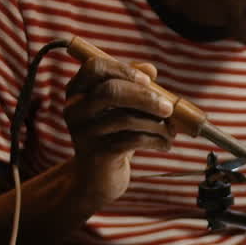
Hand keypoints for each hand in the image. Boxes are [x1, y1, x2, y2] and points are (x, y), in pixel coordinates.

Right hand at [63, 58, 175, 206]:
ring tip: (170, 131)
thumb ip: (134, 85)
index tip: (149, 81)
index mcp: (78, 91)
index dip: (123, 70)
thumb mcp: (122, 108)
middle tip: (169, 108)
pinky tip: (165, 144)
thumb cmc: (115, 134)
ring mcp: (83, 133)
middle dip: (146, 97)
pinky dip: (156, 141)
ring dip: (157, 124)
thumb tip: (150, 68)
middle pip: (110, 92)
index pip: (94, 68)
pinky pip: (133, 140)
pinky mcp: (96, 154)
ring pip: (126, 119)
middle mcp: (75, 109)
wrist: (98, 176)